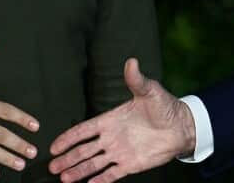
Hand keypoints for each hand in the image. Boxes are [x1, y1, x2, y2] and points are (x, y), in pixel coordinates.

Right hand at [47, 58, 194, 182]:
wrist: (182, 126)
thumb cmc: (164, 106)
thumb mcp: (149, 91)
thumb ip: (136, 80)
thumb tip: (131, 62)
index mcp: (110, 120)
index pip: (84, 130)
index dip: (68, 138)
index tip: (53, 146)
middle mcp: (111, 138)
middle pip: (84, 150)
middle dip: (68, 158)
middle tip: (52, 166)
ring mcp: (119, 152)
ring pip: (94, 163)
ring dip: (79, 171)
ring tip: (63, 178)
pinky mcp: (131, 164)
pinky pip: (112, 174)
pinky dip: (100, 180)